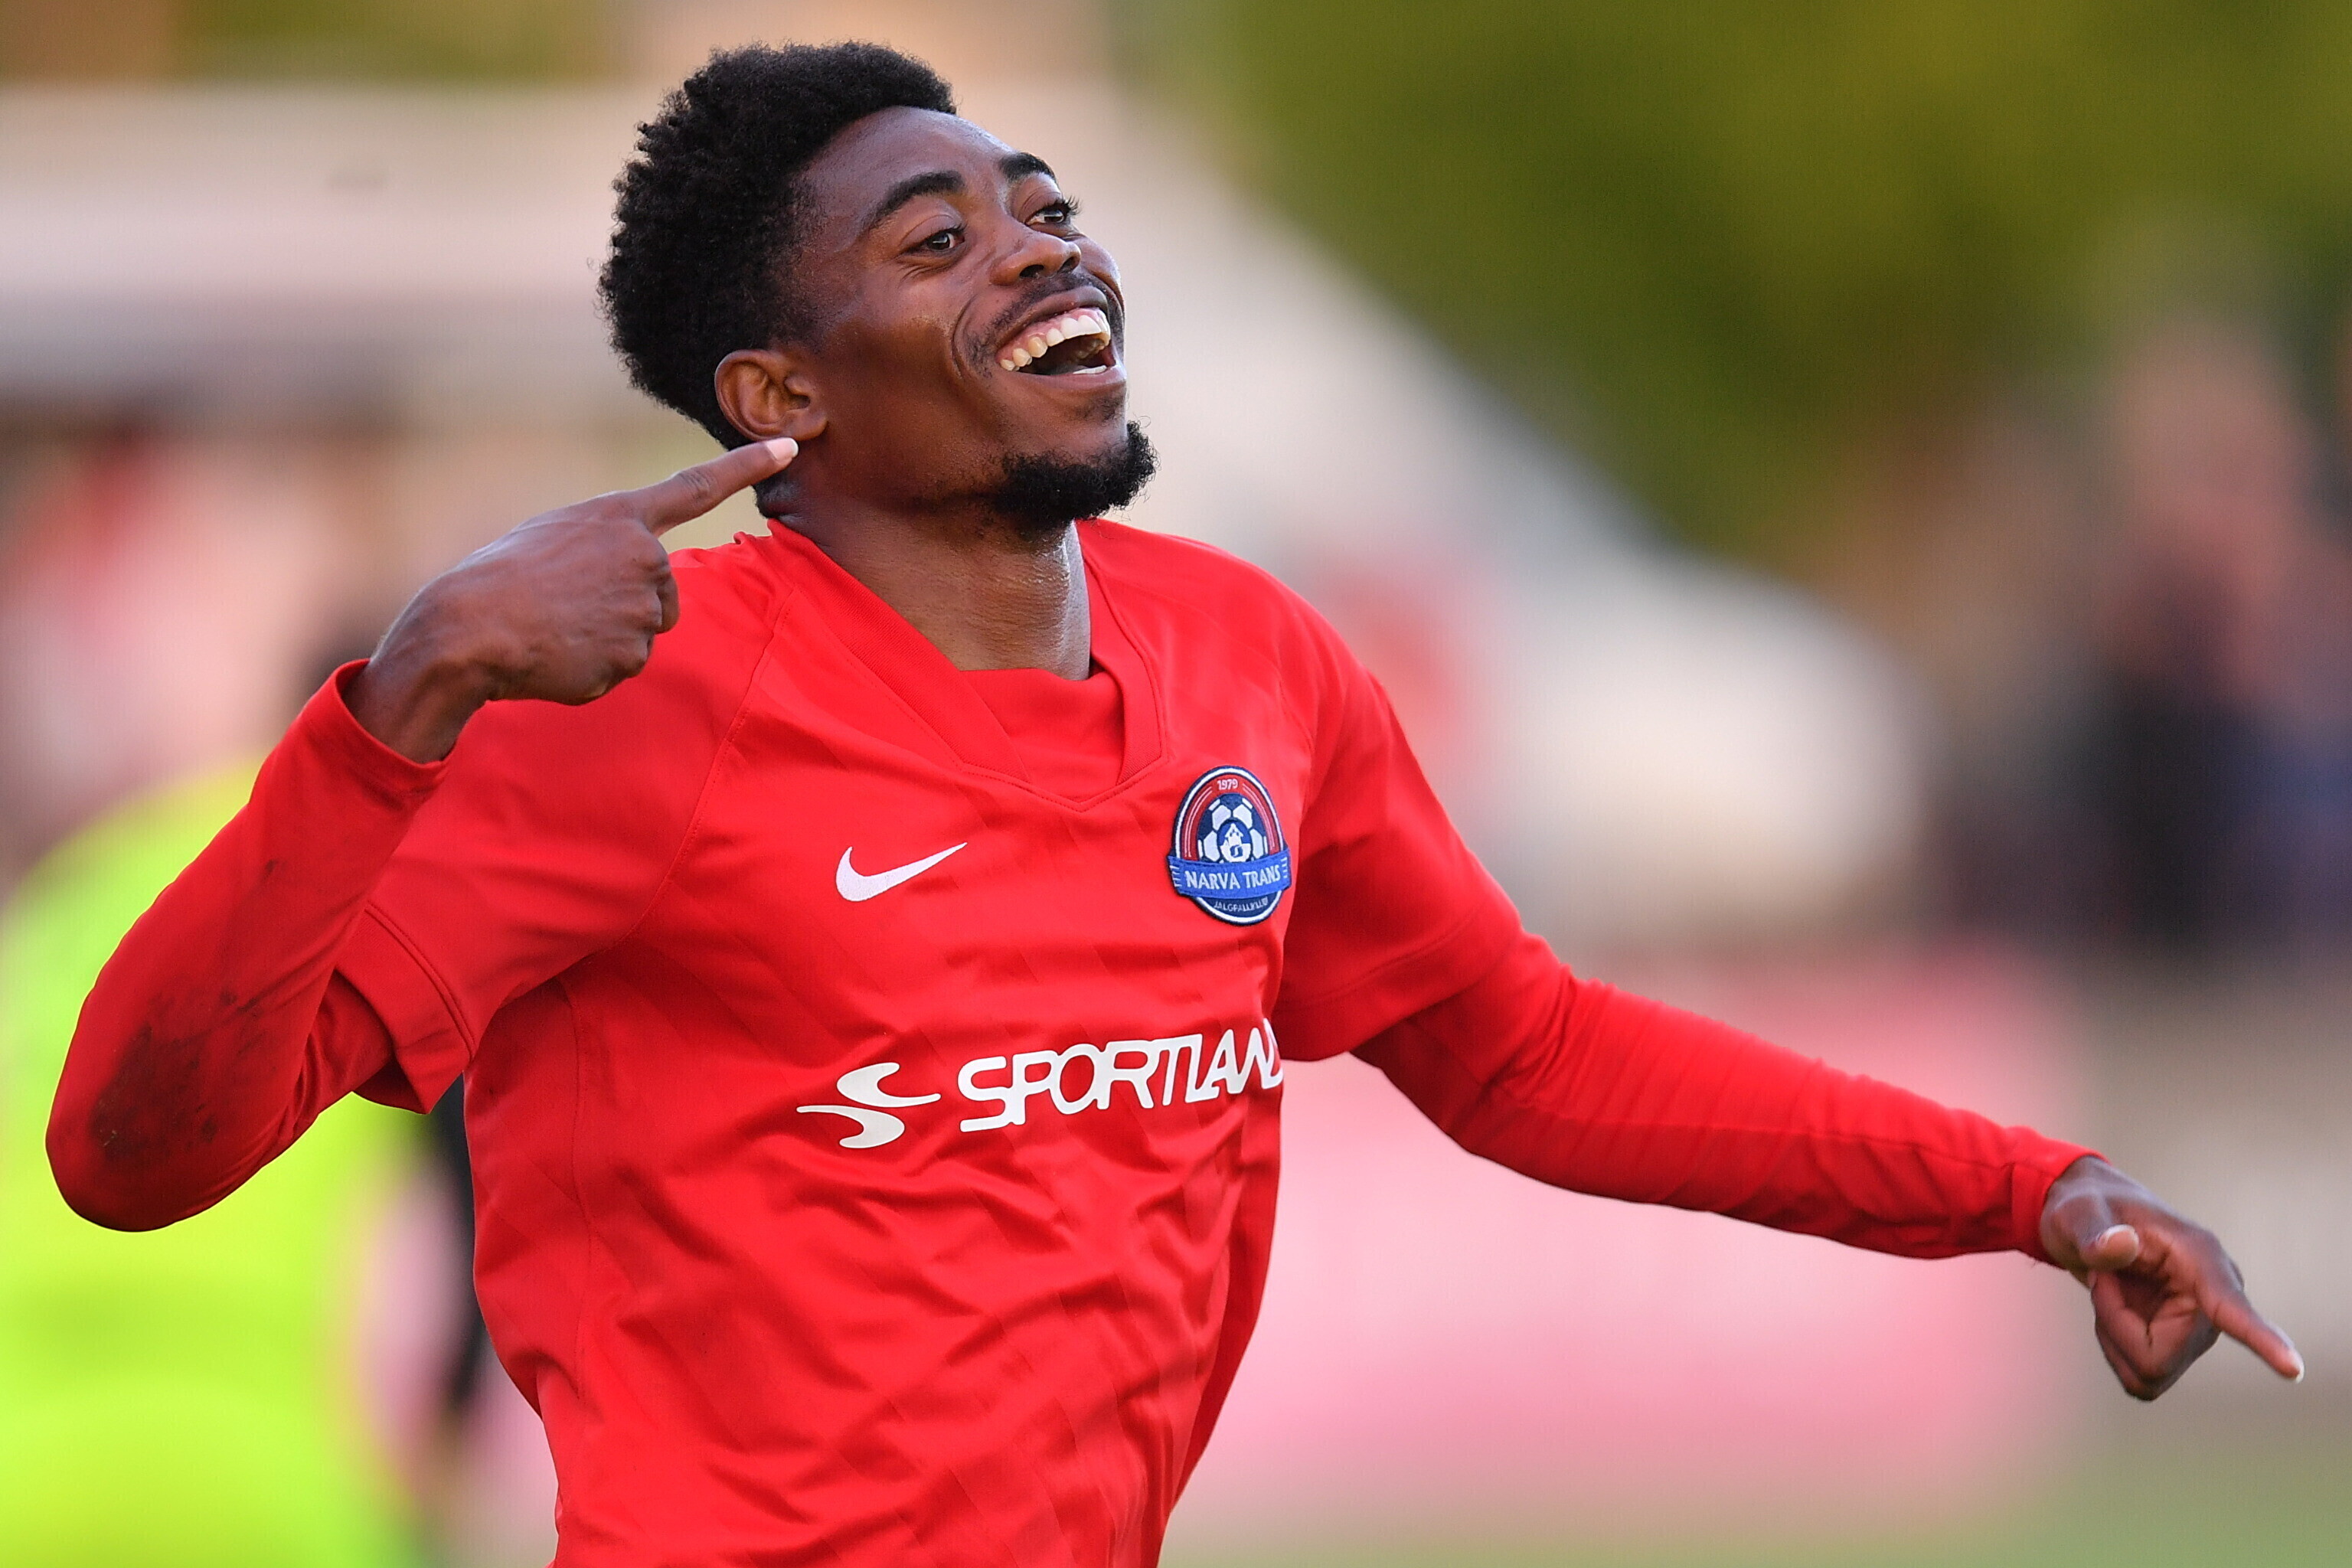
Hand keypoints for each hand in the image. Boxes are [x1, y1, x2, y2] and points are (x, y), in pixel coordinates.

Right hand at [350, 439, 796, 760]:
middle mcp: (644, 556)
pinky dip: (592, 669)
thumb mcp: (556, 537)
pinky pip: (623, 669)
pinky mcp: (632, 654)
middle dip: (626, 606)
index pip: (697, 486)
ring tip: (556, 627)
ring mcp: (642, 605)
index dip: (748, 466)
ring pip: (643, 633)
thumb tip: (640, 579)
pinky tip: (557, 655)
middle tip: (566, 606)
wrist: (465, 627)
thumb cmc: (499, 578)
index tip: (791, 445)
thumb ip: (609, 546)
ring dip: (606, 639)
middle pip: (664, 594)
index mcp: (620, 517)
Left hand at [2040, 1155, 2301, 1399]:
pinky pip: (2142, 1376)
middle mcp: (2212, 1299)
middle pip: (2159, 1358)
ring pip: (2148, 1371)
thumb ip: (2095, 1231)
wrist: (2088, 1224)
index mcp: (2199, 1259)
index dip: (2262, 1338)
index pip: (2232, 1306)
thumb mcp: (2078, 1211)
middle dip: (2115, 1324)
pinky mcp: (2183, 1346)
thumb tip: (2120, 1245)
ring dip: (2114, 1336)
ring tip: (2111, 1289)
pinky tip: (2116, 1312)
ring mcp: (2199, 1328)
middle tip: (2103, 1278)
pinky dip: (2115, 1347)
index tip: (2293, 1368)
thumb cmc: (2086, 1209)